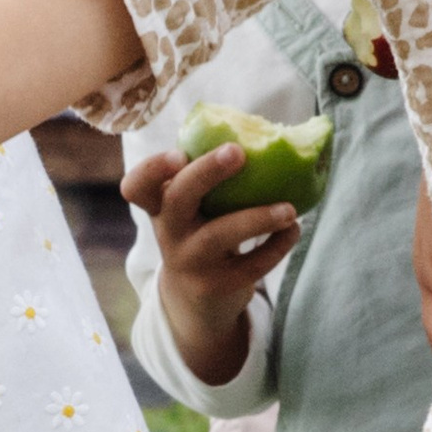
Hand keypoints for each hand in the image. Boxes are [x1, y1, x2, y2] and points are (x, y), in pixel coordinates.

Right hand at [122, 144, 298, 386]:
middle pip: (178, 199)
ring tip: (290, 209)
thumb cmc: (202, 232)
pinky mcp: (217, 286)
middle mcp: (170, 232)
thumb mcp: (195, 210)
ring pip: (218, 236)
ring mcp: (191, 261)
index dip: (153, 169)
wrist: (197, 299)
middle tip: (239, 151)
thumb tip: (267, 132)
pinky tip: (294, 229)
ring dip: (257, 217)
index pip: (137, 186)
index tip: (180, 154)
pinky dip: (276, 246)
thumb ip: (211, 179)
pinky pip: (250, 265)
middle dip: (207, 172)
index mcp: (161, 206)